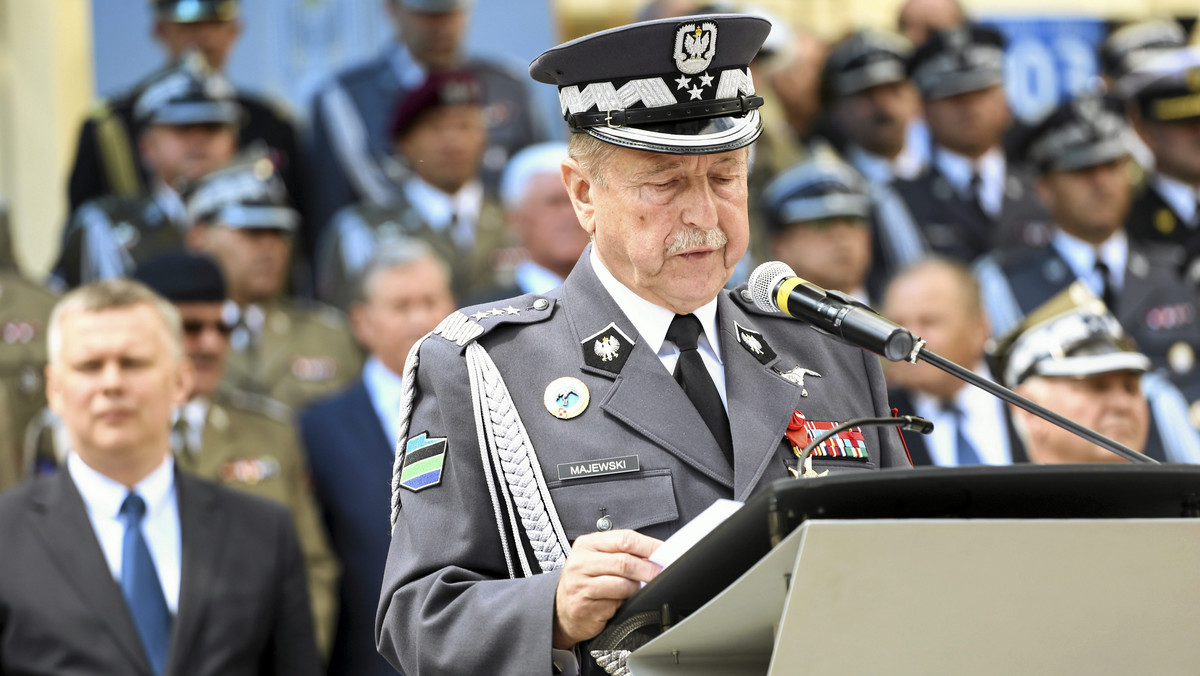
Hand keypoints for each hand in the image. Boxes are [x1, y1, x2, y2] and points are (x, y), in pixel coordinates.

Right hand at [552, 529, 662, 649]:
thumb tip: (654, 556)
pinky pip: (614, 604)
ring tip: (636, 590)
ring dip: (636, 588)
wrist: (561, 610)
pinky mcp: (584, 605)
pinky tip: (619, 603)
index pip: (624, 539)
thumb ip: (622, 554)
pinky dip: (623, 604)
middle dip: (648, 569)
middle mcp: (581, 562)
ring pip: (622, 584)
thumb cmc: (585, 582)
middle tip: (659, 573)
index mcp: (587, 544)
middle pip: (624, 561)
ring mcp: (580, 584)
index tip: (663, 553)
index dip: (648, 546)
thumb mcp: (598, 559)